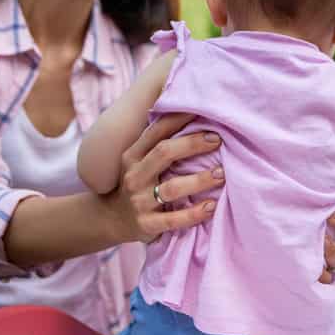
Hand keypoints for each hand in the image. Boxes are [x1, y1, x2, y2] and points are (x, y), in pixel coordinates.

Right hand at [109, 112, 222, 243]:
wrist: (112, 220)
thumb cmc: (136, 183)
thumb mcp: (137, 161)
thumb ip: (158, 143)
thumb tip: (190, 113)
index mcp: (132, 155)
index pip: (156, 131)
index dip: (178, 118)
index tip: (203, 110)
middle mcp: (134, 175)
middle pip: (164, 153)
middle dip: (192, 144)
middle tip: (217, 139)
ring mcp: (139, 201)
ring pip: (172, 188)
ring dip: (199, 180)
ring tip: (222, 174)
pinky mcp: (146, 225)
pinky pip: (173, 220)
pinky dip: (194, 213)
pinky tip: (212, 206)